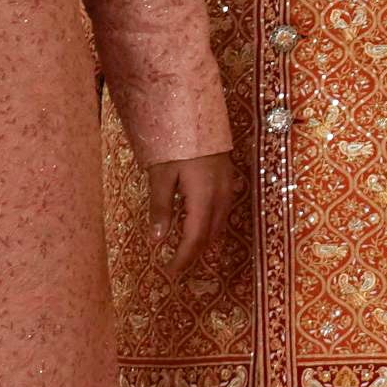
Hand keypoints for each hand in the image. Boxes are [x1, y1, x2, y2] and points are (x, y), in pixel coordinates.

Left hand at [150, 153, 229, 272]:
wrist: (198, 114)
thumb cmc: (176, 143)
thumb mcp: (161, 174)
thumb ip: (161, 208)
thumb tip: (157, 240)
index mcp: (204, 198)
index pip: (195, 238)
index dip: (184, 257)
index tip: (170, 272)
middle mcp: (221, 196)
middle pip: (210, 235)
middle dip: (194, 254)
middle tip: (177, 266)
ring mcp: (228, 187)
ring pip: (219, 225)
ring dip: (204, 241)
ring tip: (187, 252)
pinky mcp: (229, 180)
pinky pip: (223, 212)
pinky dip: (210, 226)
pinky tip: (199, 226)